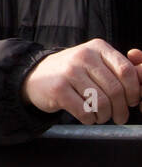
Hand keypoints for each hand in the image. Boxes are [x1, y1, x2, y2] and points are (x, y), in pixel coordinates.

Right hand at [20, 38, 140, 124]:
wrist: (35, 76)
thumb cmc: (72, 72)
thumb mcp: (95, 62)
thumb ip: (119, 68)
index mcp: (97, 47)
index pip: (126, 71)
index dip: (134, 91)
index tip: (132, 102)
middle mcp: (83, 56)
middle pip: (115, 89)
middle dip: (122, 109)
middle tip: (120, 117)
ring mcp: (69, 72)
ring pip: (101, 102)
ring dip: (105, 116)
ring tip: (102, 117)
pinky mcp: (58, 89)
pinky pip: (85, 111)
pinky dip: (90, 119)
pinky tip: (88, 117)